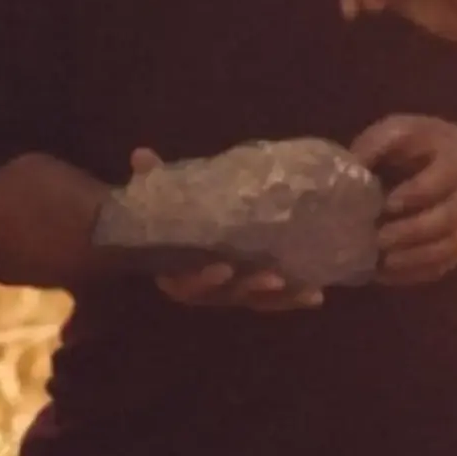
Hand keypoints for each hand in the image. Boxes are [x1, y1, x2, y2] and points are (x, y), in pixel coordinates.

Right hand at [127, 149, 322, 311]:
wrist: (206, 222)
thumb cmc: (184, 211)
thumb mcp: (170, 193)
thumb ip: (154, 179)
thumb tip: (140, 154)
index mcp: (181, 266)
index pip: (183, 285)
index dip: (200, 281)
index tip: (221, 267)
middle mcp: (209, 285)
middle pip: (224, 297)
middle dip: (246, 289)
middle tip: (269, 277)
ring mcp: (236, 290)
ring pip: (254, 301)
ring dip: (275, 297)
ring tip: (298, 286)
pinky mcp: (262, 291)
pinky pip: (278, 301)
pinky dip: (295, 299)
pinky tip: (316, 295)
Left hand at [350, 115, 456, 285]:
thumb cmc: (424, 145)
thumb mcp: (401, 131)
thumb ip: (375, 146)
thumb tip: (345, 170)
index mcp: (455, 159)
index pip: (443, 178)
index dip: (417, 193)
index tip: (387, 202)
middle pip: (447, 218)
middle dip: (412, 232)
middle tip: (378, 238)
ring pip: (448, 248)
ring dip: (414, 258)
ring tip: (381, 261)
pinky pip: (442, 266)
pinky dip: (414, 273)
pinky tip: (384, 272)